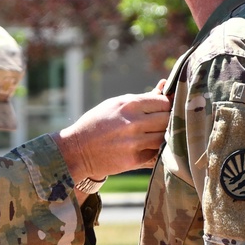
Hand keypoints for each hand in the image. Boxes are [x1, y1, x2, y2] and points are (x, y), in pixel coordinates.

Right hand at [53, 86, 170, 184]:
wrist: (76, 151)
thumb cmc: (97, 123)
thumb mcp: (115, 105)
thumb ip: (142, 98)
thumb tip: (164, 85)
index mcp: (129, 104)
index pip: (163, 102)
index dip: (166, 106)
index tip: (162, 110)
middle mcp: (133, 122)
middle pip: (167, 119)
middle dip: (168, 121)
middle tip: (161, 124)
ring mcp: (134, 142)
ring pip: (164, 137)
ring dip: (163, 137)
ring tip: (154, 136)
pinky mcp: (134, 160)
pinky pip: (156, 153)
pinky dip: (156, 150)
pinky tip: (147, 147)